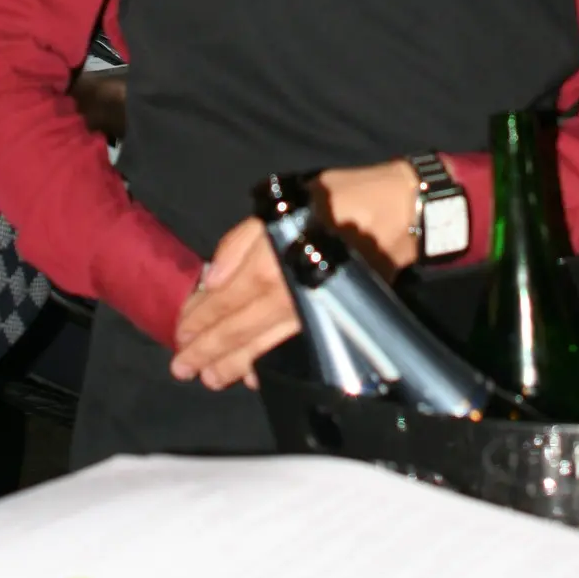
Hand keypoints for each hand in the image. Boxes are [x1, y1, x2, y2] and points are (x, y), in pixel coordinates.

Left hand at [169, 160, 420, 390]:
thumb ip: (241, 242)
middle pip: (238, 328)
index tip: (179, 333)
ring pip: (262, 344)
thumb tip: (211, 279)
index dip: (199, 318)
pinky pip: (293, 349)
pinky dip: (271, 365)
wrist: (399, 211)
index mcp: (269, 262)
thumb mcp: (281, 206)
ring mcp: (309, 311)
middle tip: (183, 368)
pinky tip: (255, 377)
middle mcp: (286, 293)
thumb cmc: (337, 199)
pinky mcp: (331, 318)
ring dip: (233, 363)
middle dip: (207, 350)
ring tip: (211, 378)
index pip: (224, 299)